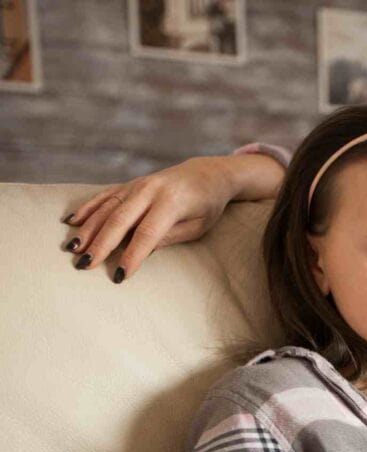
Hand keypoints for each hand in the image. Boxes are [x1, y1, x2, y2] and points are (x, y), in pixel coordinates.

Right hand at [62, 156, 241, 278]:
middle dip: (101, 244)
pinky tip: (72, 220)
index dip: (132, 255)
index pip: (147, 233)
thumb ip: (170, 236)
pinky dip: (87, 207)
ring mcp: (138, 185)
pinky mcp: (130, 184)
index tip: (119, 275)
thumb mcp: (198, 225)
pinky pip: (105, 195)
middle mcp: (151, 190)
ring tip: (73, 248)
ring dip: (88, 228)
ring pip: (107, 207)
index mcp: (172, 202)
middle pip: (120, 220)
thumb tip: (142, 251)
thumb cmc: (207, 205)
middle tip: (84, 265)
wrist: (207, 174)